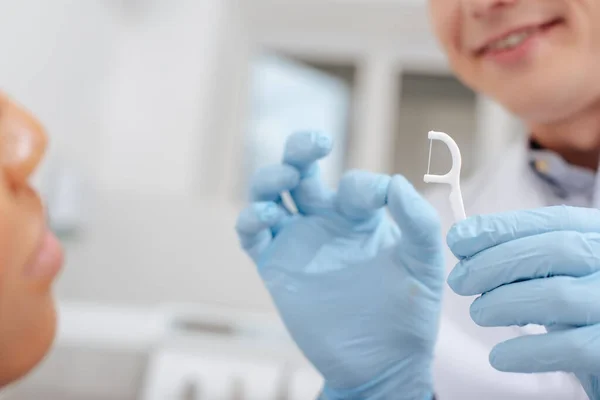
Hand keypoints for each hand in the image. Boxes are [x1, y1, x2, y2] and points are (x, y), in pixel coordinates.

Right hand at [236, 132, 444, 399]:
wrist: (380, 361)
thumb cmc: (407, 313)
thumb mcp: (424, 264)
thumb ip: (418, 221)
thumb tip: (396, 182)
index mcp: (360, 218)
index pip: (353, 184)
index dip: (363, 185)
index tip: (376, 201)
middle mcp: (326, 224)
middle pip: (301, 172)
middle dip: (300, 149)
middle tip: (316, 142)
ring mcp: (298, 244)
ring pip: (270, 196)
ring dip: (271, 178)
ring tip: (286, 176)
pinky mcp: (276, 267)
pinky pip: (253, 236)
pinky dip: (251, 220)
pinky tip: (266, 217)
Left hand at [446, 206, 599, 399]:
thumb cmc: (582, 310)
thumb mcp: (559, 274)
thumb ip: (523, 256)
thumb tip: (463, 243)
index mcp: (599, 238)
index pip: (553, 221)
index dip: (502, 228)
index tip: (457, 239)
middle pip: (555, 251)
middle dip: (495, 263)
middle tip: (459, 281)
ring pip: (558, 296)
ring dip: (505, 303)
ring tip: (479, 313)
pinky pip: (571, 347)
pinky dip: (527, 351)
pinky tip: (500, 357)